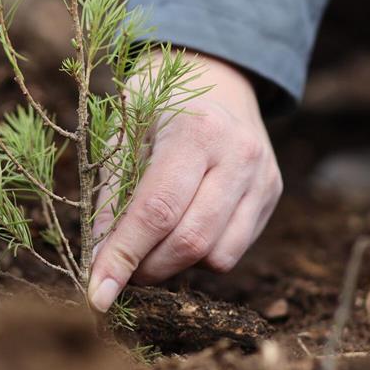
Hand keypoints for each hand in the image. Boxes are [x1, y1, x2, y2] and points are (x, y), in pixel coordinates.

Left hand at [88, 53, 282, 311]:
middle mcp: (238, 154)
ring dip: (176, 265)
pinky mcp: (272, 192)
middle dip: (147, 268)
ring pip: (217, 255)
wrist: (216, 75)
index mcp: (196, 130)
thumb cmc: (158, 104)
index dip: (124, 256)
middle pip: (190, 241)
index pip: (157, 211)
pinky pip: (234, 249)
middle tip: (120, 268)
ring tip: (153, 243)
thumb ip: (112, 196)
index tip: (97, 294)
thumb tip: (99, 261)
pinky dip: (202, 254)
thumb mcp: (124, 133)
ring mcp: (262, 175)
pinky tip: (185, 228)